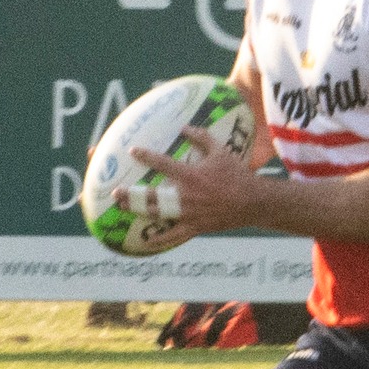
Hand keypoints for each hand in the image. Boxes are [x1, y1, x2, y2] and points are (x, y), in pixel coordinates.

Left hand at [122, 126, 264, 236]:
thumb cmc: (237, 175)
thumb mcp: (221, 151)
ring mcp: (188, 214)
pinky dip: (159, 239)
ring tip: (122, 208)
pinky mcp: (194, 227)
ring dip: (137, 212)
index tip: (132, 151)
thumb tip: (184, 127)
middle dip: (131, 194)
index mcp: (190, 175)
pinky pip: (173, 236)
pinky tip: (145, 242)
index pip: (162, 164)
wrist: (253, 202)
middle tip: (115, 192)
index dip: (146, 156)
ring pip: (157, 215)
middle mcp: (185, 196)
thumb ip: (201, 137)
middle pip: (151, 196)